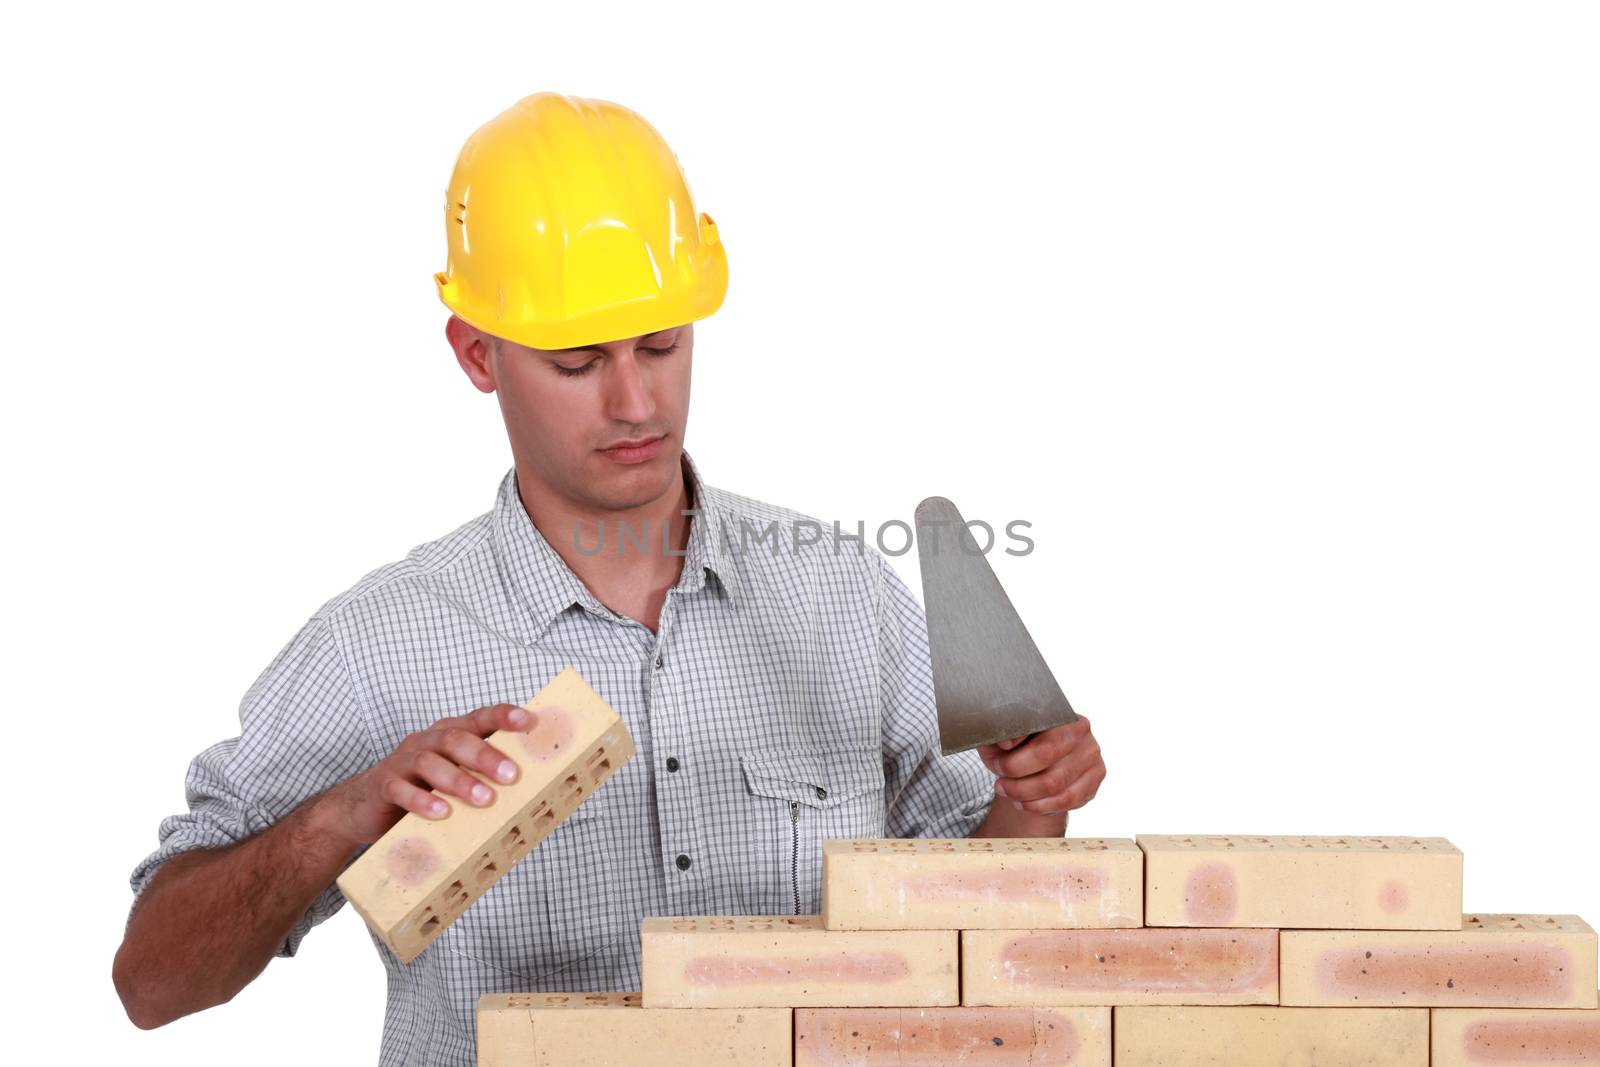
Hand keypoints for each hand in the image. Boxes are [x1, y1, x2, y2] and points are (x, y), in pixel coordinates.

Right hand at [316, 703, 533, 847]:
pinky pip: (400, 788)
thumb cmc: (424, 792)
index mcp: (449, 734)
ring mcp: (402, 761)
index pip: (479, 718)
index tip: (529, 722)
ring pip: (430, 761)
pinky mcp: (383, 785)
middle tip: (512, 776)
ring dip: (459, 780)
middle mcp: (427, 741)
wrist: (365, 809)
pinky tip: (441, 813)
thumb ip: (485, 780)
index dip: (504, 716)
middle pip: (456, 738)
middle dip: (486, 755)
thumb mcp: (456, 782)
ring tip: (484, 799)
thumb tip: (536, 795)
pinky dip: (422, 800)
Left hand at [977, 715, 1104, 815]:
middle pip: (1045, 755)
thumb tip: (1005, 741)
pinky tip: (1023, 803)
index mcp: (1058, 711)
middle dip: (1014, 771)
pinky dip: (1039, 806)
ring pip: (1054, 783)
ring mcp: (1091, 755)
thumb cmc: (1021, 746)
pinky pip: (1065, 800)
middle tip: (999, 779)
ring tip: (1006, 791)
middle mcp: (1080, 731)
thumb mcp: (1006, 735)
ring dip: (1023, 792)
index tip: (998, 752)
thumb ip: (1003, 734)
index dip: (1014, 739)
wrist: (1042, 764)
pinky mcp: (1094, 779)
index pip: (1037, 724)